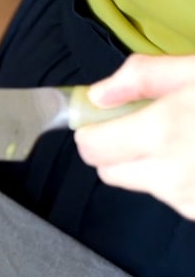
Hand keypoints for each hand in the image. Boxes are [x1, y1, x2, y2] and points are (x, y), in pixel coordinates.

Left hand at [75, 53, 194, 219]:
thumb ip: (142, 77)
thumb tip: (97, 94)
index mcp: (162, 132)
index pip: (91, 147)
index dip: (92, 131)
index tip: (103, 119)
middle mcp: (169, 174)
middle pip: (108, 171)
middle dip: (117, 149)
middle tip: (147, 126)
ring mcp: (186, 199)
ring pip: (139, 184)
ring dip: (149, 165)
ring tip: (184, 139)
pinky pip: (169, 196)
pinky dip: (176, 179)